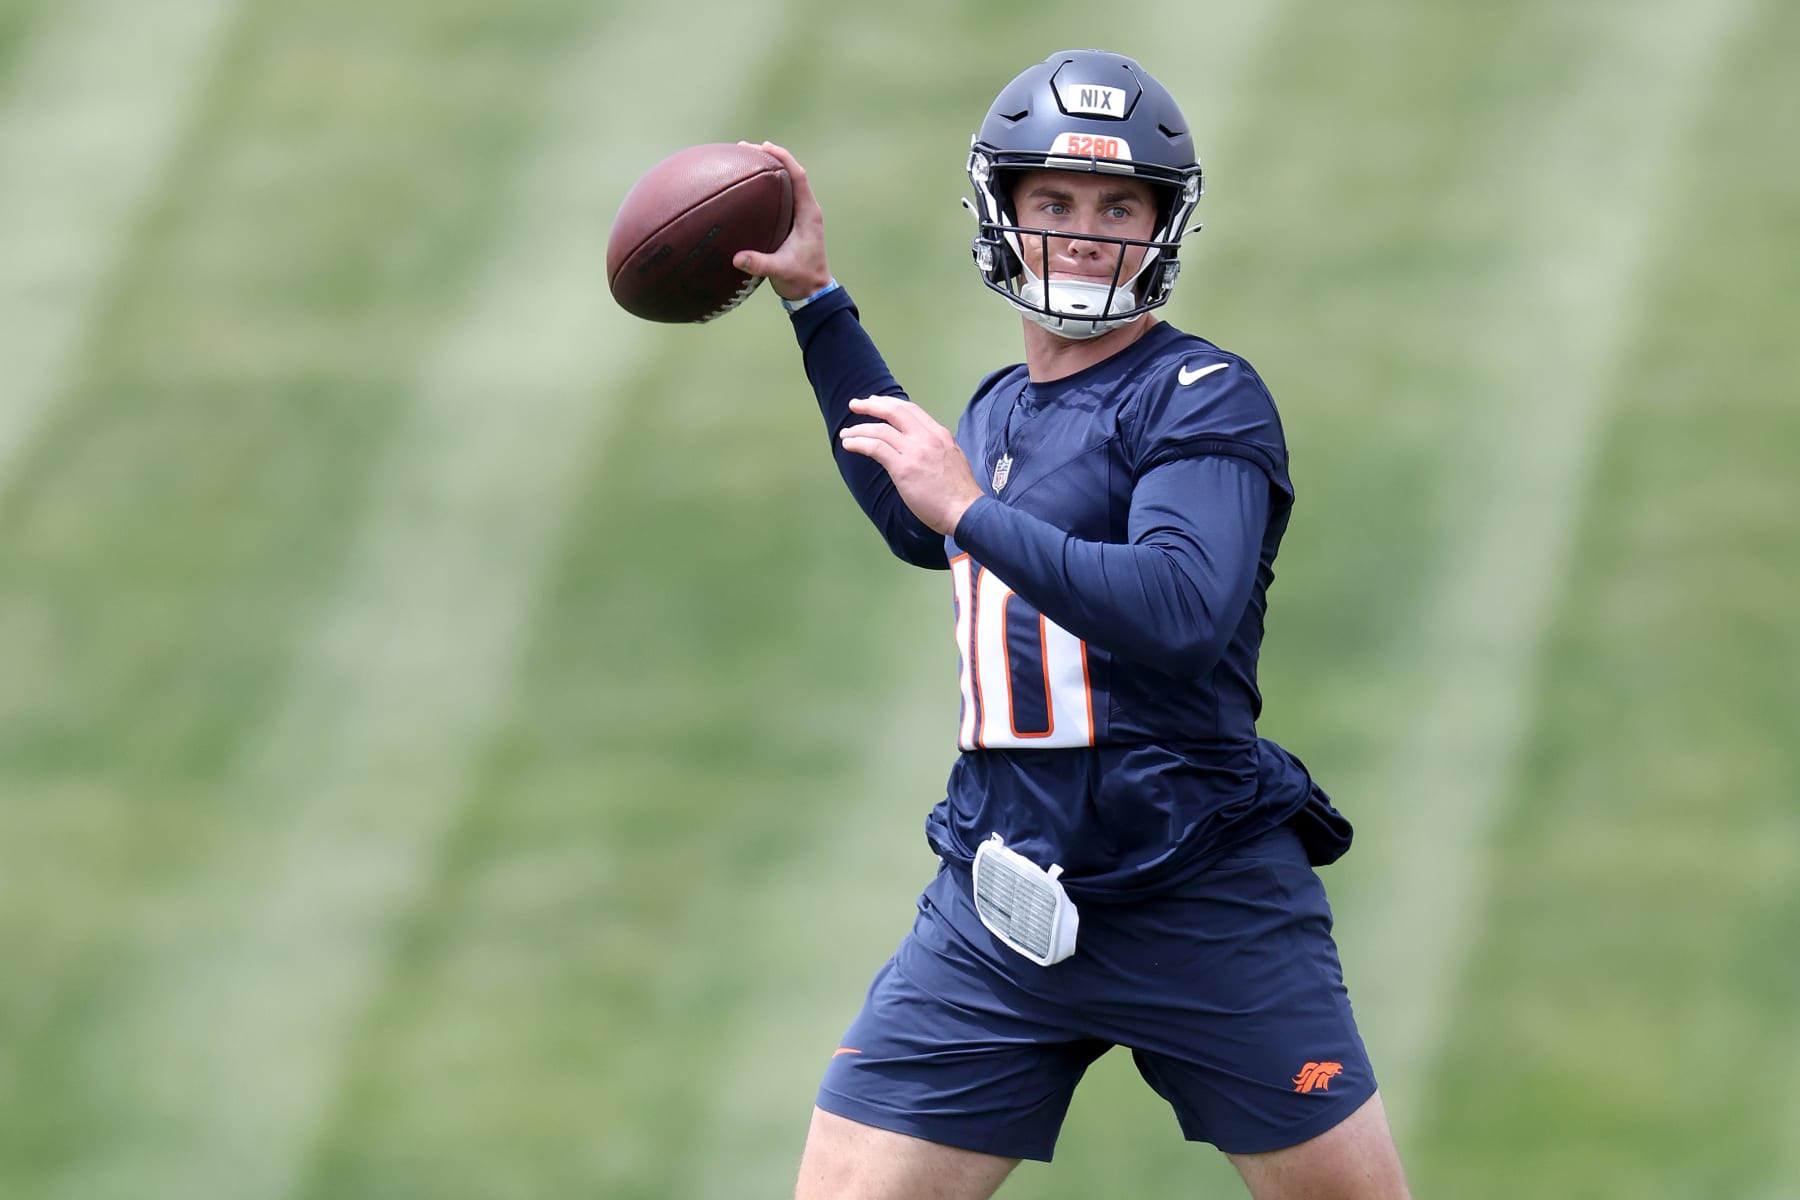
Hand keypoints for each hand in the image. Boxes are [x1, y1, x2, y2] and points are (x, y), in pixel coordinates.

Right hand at [731, 141, 831, 301]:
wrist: (812, 293)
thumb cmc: (801, 280)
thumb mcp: (780, 271)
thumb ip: (760, 263)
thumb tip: (738, 258)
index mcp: (808, 214)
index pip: (798, 176)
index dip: (783, 158)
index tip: (764, 146)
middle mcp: (806, 210)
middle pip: (791, 173)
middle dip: (771, 157)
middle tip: (746, 148)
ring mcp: (800, 215)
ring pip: (786, 183)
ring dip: (768, 169)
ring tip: (745, 159)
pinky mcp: (792, 222)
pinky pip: (780, 196)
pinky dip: (766, 186)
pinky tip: (749, 186)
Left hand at [838, 396, 984, 535]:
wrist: (966, 511)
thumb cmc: (960, 493)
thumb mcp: (953, 458)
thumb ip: (936, 448)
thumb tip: (921, 447)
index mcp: (939, 434)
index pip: (910, 410)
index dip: (889, 403)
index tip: (875, 402)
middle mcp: (927, 437)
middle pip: (894, 410)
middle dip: (870, 405)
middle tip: (854, 405)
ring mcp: (914, 451)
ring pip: (880, 430)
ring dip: (858, 429)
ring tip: (846, 434)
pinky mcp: (903, 468)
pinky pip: (875, 448)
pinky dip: (859, 443)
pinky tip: (850, 445)